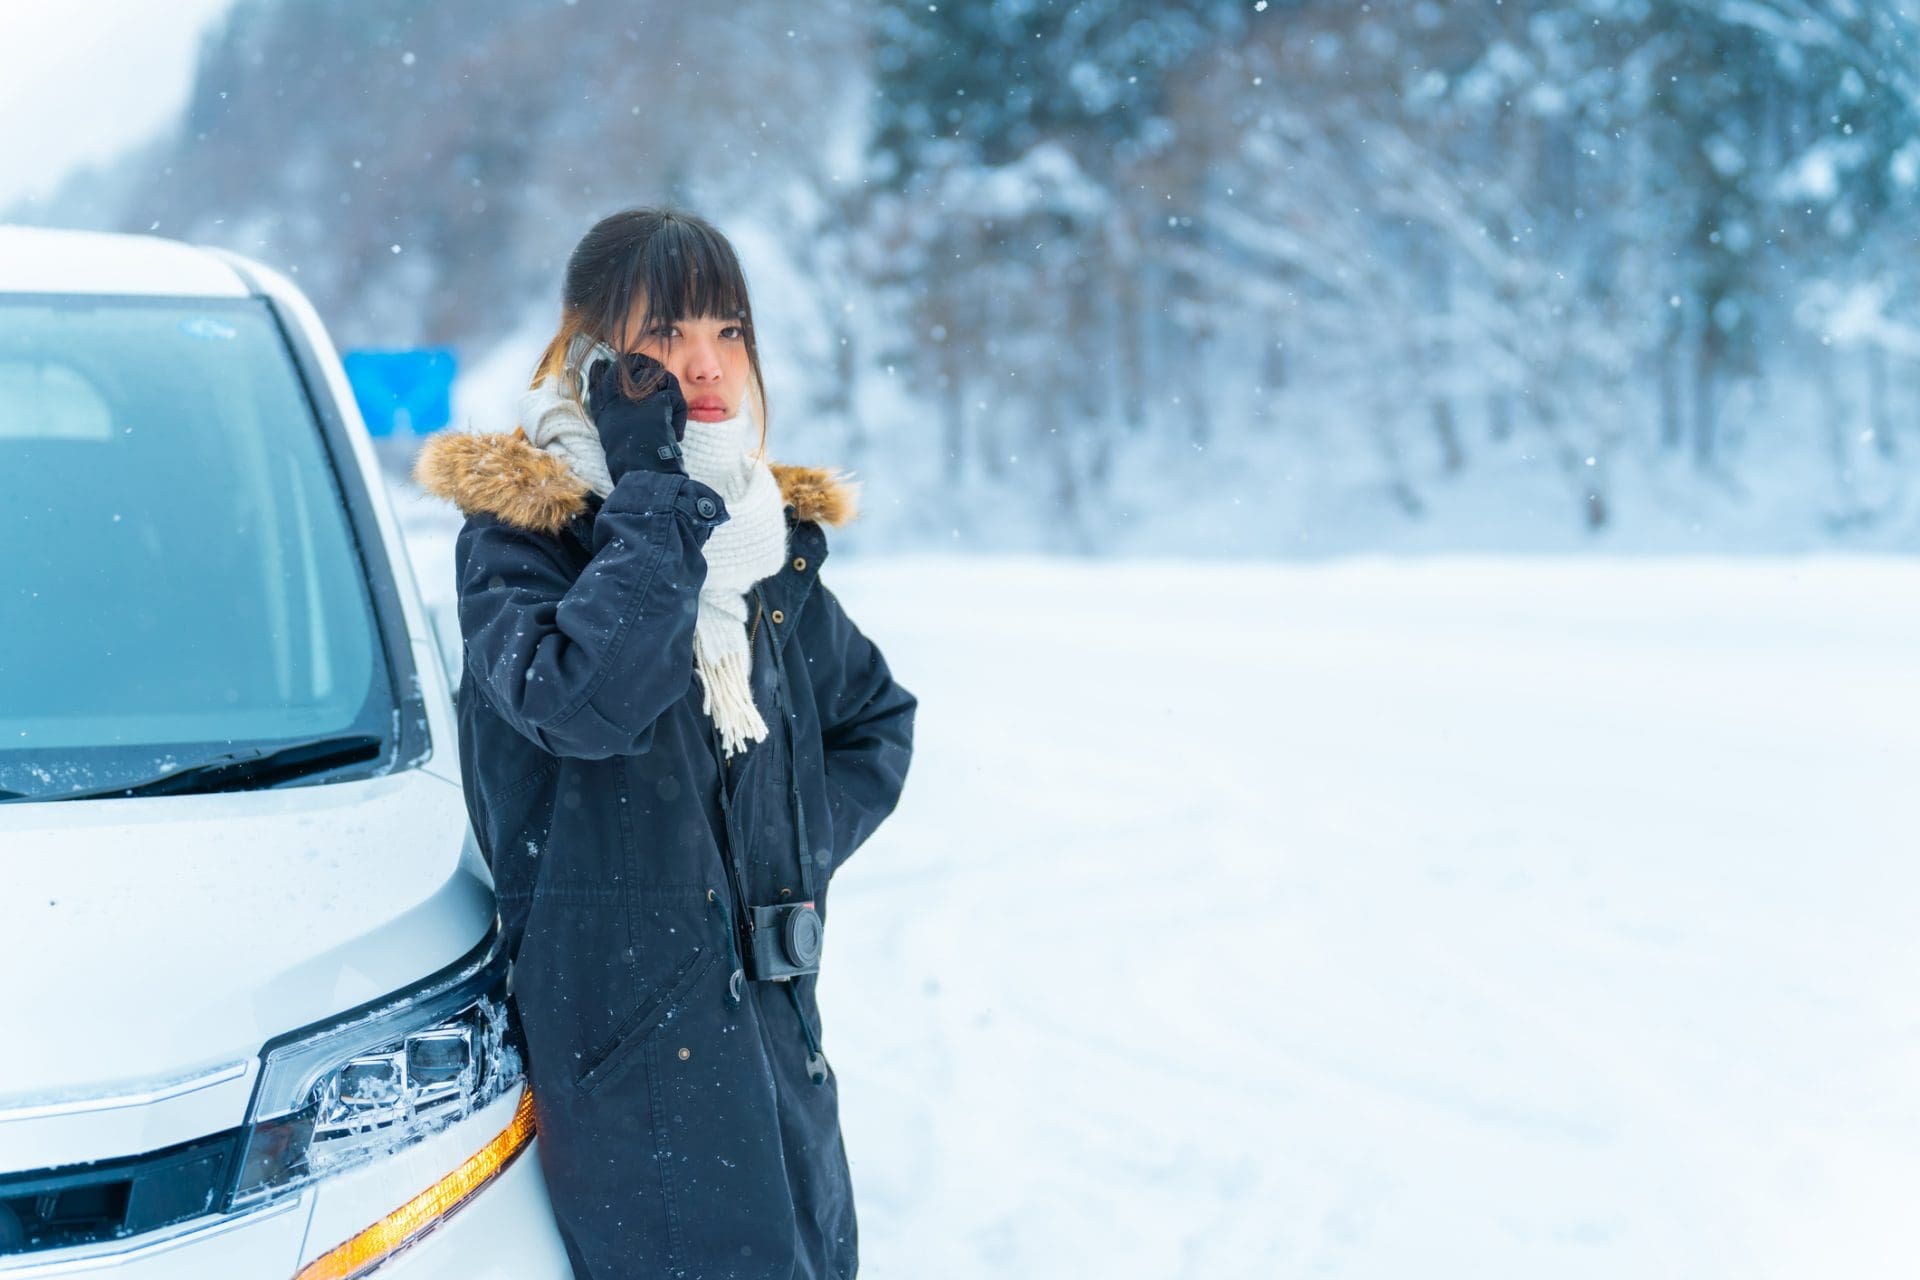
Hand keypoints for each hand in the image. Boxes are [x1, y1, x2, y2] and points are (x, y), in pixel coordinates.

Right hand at [586, 351, 687, 478]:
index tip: (603, 364)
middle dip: (642, 364)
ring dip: (668, 388)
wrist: (642, 472)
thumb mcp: (611, 439)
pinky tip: (676, 432)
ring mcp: (637, 399)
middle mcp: (617, 400)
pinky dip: (679, 414)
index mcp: (604, 410)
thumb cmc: (629, 464)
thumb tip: (625, 412)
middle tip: (655, 374)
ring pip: (657, 374)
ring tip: (671, 407)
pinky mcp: (658, 403)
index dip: (603, 370)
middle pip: (628, 364)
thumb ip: (614, 419)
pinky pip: (673, 396)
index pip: (598, 378)